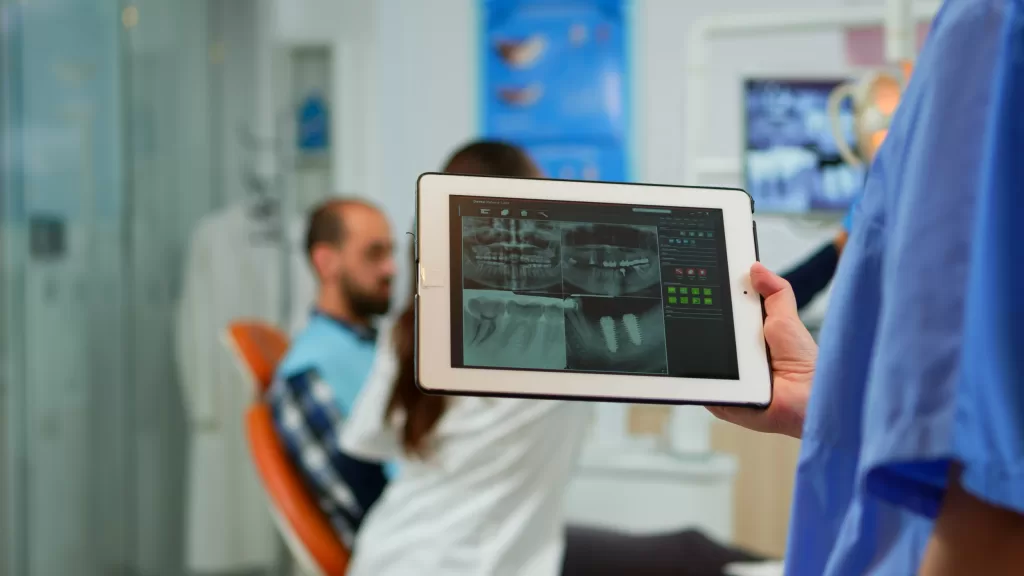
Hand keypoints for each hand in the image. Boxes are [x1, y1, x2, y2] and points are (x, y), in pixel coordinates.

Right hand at [707, 263, 816, 437]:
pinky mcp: (723, 403)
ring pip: (701, 364)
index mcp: (747, 339)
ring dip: (703, 354)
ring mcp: (726, 382)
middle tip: (701, 313)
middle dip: (701, 325)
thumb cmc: (804, 363)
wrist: (809, 398)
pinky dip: (706, 383)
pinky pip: (705, 391)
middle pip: (706, 338)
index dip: (709, 305)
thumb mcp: (786, 319)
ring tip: (714, 344)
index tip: (698, 289)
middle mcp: (734, 360)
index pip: (720, 319)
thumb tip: (755, 267)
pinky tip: (715, 373)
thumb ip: (775, 292)